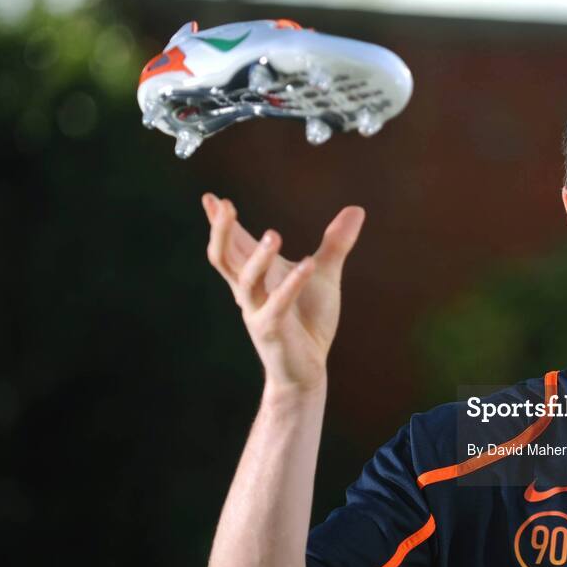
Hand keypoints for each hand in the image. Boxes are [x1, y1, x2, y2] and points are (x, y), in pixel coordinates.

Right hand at [202, 193, 364, 393]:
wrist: (307, 370)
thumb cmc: (309, 322)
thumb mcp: (324, 275)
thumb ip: (335, 243)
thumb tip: (356, 210)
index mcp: (256, 277)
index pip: (233, 245)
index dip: (220, 223)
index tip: (210, 196)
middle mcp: (250, 292)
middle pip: (224, 258)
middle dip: (221, 231)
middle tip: (222, 204)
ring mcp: (257, 312)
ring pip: (247, 281)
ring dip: (258, 257)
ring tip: (273, 234)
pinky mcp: (272, 331)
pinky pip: (277, 306)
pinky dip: (292, 284)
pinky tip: (309, 264)